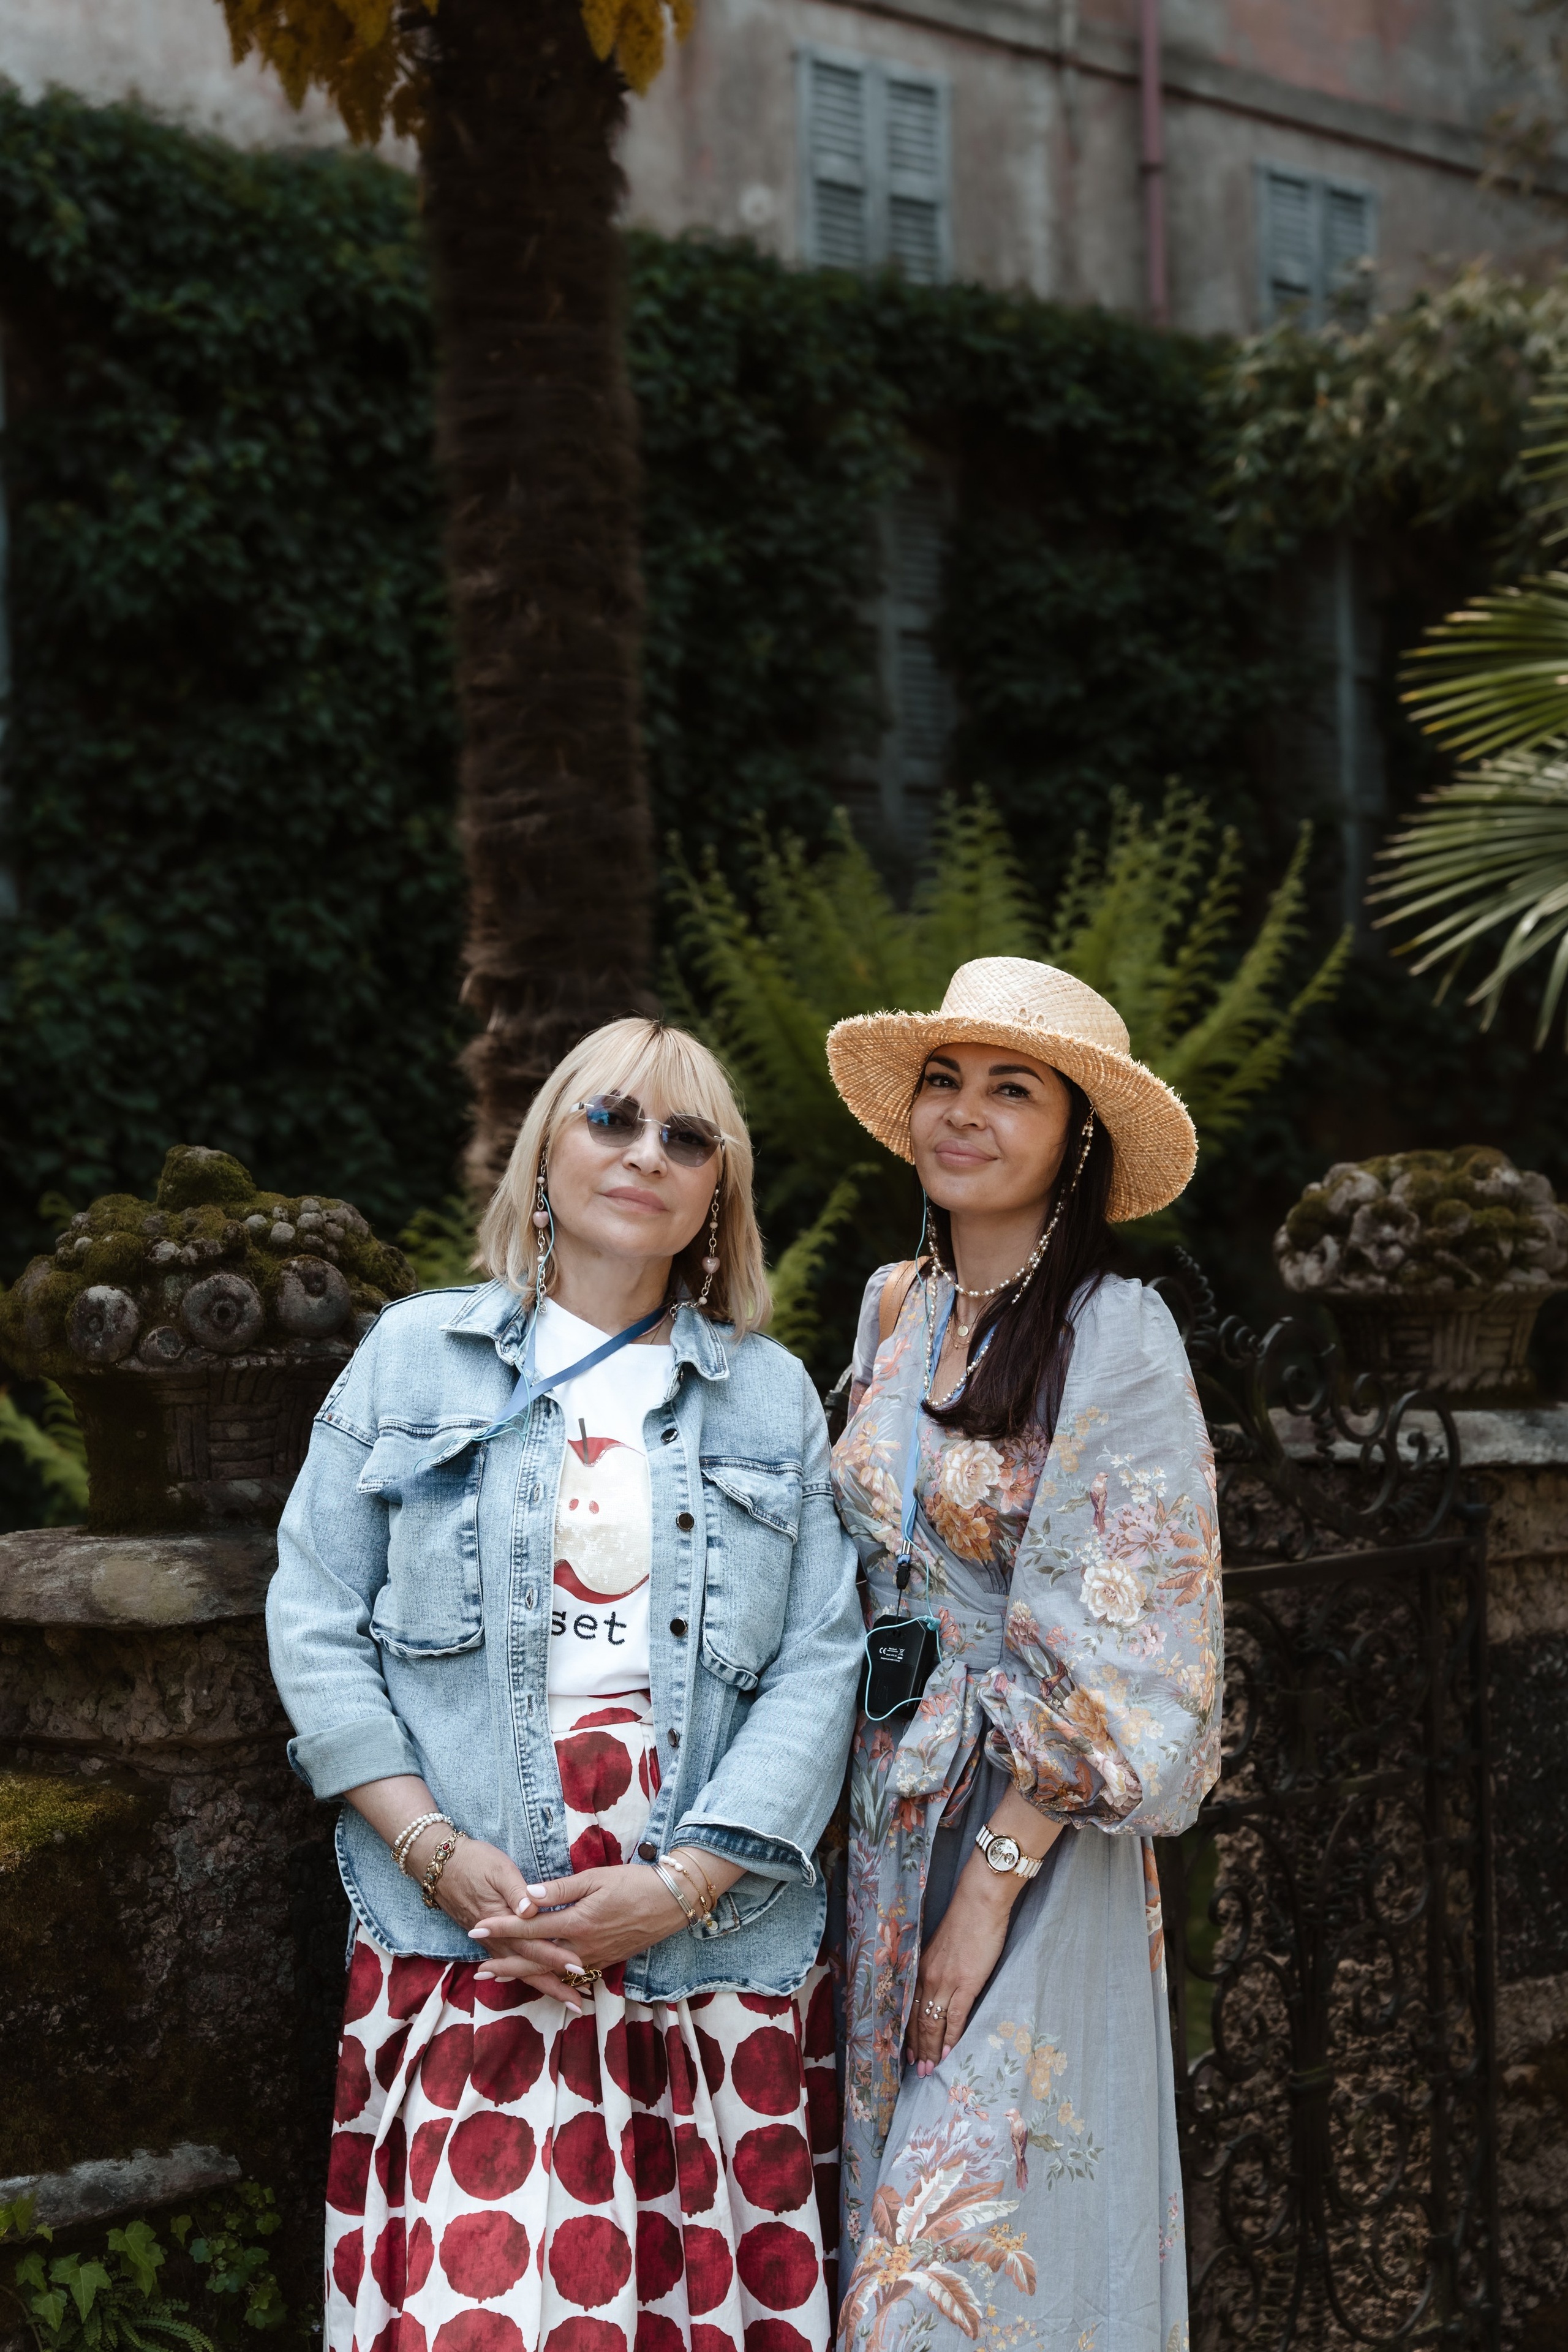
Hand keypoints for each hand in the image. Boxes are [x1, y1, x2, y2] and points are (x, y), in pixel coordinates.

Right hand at [402, 1825, 591, 2011]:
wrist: (441, 1866)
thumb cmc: (474, 1862)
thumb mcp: (498, 1869)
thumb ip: (516, 1890)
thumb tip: (531, 1910)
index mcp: (503, 1920)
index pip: (533, 1944)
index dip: (555, 1956)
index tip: (578, 1967)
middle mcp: (496, 1938)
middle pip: (528, 1966)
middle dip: (554, 1984)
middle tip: (578, 2001)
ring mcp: (491, 1942)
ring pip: (519, 1970)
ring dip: (543, 1984)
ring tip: (566, 1998)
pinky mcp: (489, 1939)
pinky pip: (509, 1963)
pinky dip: (525, 1976)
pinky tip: (537, 1982)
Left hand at [468, 1863, 689, 1984]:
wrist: (672, 1902)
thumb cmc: (635, 1883)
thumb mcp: (598, 1878)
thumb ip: (561, 1888)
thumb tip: (529, 1894)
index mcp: (578, 1921)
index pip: (531, 1926)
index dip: (502, 1927)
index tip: (477, 1929)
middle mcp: (582, 1946)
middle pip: (536, 1959)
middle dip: (505, 1964)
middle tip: (478, 1970)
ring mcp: (594, 1958)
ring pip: (551, 1971)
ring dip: (524, 1974)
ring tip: (499, 1978)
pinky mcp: (605, 1961)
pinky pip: (571, 1974)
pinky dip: (550, 1977)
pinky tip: (539, 1977)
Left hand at [908, 1858, 1014, 2074]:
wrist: (979, 1902)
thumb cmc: (965, 1921)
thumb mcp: (944, 1946)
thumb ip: (939, 1967)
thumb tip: (942, 1987)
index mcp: (921, 1967)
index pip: (910, 2008)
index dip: (908, 2033)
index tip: (907, 2053)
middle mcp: (928, 1977)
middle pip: (918, 2021)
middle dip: (917, 2048)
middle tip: (918, 2071)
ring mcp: (946, 1981)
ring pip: (932, 2023)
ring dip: (931, 2049)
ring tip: (930, 2070)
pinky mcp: (966, 1983)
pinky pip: (955, 2017)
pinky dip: (950, 2037)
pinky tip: (949, 2052)